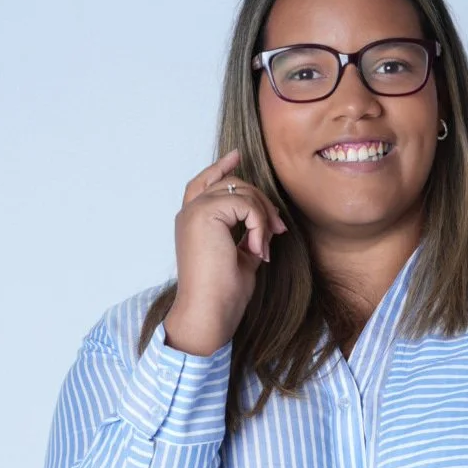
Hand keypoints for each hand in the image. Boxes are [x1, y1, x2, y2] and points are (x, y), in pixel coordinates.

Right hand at [163, 147, 288, 355]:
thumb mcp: (240, 257)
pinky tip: (257, 250)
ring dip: (263, 217)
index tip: (237, 155)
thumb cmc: (222, 294)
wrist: (208, 312)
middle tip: (278, 230)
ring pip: (242, 191)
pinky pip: (245, 204)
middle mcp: (189, 212)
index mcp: (192, 221)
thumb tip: (266, 223)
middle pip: (233, 183)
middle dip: (262, 202)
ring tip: (264, 247)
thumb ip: (247, 235)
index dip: (220, 167)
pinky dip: (259, 225)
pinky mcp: (204, 213)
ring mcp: (194, 211)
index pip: (204, 182)